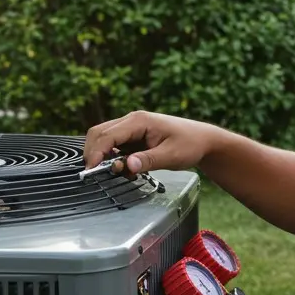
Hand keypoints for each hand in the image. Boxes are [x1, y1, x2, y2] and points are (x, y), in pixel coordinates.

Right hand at [83, 110, 222, 175]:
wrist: (203, 141)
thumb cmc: (190, 144)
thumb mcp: (170, 155)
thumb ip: (147, 161)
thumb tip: (126, 166)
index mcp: (139, 121)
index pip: (107, 135)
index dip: (96, 153)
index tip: (92, 169)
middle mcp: (132, 121)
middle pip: (99, 133)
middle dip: (94, 153)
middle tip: (97, 173)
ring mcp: (131, 128)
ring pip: (105, 139)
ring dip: (105, 157)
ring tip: (120, 172)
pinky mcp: (134, 137)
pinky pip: (115, 146)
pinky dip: (114, 158)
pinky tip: (127, 169)